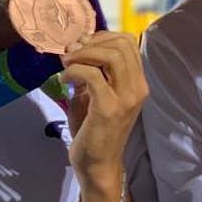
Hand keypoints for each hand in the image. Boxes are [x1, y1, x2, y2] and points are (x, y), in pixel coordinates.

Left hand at [60, 31, 147, 185]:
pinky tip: (64, 80)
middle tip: (70, 52)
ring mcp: (126, 98)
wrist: (97, 165)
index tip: (81, 44)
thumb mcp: (96, 95)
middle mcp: (138, 88)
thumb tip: (76, 47)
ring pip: (111, 55)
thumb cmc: (94, 130)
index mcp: (138, 82)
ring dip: (83, 53)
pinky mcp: (109, 108)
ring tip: (66, 63)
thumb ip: (92, 71)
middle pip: (122, 44)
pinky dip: (74, 71)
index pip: (129, 42)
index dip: (103, 36)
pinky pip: (92, 75)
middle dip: (92, 42)